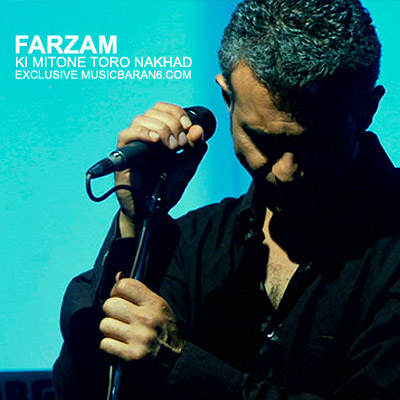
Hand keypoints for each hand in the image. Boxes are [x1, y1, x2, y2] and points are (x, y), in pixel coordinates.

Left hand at [99, 274, 183, 360]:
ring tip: (122, 332)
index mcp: (155, 303)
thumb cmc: (164, 330)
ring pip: (104, 324)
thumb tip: (118, 275)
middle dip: (112, 311)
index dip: (117, 290)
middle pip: (110, 304)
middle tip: (121, 317)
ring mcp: (139, 338)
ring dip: (110, 329)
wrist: (176, 362)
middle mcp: (146, 319)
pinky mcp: (131, 356)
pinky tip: (122, 345)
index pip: (124, 285)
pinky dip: (110, 345)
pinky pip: (105, 344)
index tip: (119, 296)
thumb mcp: (158, 306)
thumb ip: (139, 291)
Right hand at [115, 102, 206, 236]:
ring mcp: (133, 144)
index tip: (189, 127)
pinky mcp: (123, 155)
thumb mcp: (186, 168)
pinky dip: (142, 133)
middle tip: (181, 144)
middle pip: (154, 111)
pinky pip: (126, 135)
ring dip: (161, 128)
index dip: (177, 112)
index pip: (163, 109)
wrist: (153, 211)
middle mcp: (145, 136)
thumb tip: (199, 131)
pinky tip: (156, 141)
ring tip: (171, 146)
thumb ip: (194, 150)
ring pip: (141, 120)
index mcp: (160, 135)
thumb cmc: (166, 189)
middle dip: (172, 123)